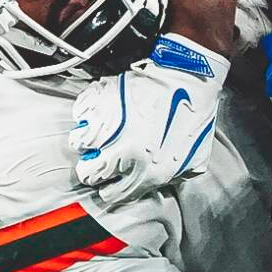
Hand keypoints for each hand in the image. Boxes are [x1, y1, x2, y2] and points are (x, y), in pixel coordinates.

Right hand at [69, 35, 222, 207]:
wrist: (191, 77)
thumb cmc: (193, 115)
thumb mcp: (191, 161)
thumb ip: (166, 179)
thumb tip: (145, 184)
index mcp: (148, 173)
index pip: (110, 194)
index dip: (111, 185)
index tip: (112, 177)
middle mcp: (124, 153)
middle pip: (88, 173)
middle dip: (94, 166)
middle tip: (103, 155)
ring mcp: (109, 126)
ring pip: (79, 144)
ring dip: (89, 139)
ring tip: (103, 131)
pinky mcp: (101, 101)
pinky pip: (79, 114)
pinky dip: (86, 113)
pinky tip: (101, 112)